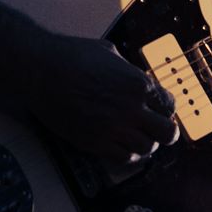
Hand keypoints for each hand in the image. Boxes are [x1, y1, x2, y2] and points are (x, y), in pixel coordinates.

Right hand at [25, 34, 180, 164]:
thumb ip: (128, 70)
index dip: (166, 109)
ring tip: (137, 138)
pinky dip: (128, 155)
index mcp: (138, 83)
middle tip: (157, 130)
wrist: (42, 70)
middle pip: (167, 133)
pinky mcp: (96, 142)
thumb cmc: (72, 56)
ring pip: (148, 148)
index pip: (169, 105)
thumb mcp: (110, 53)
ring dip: (146, 144)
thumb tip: (133, 77)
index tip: (159, 111)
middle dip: (165, 132)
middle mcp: (131, 108)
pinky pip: (124, 158)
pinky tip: (123, 147)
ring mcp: (114, 128)